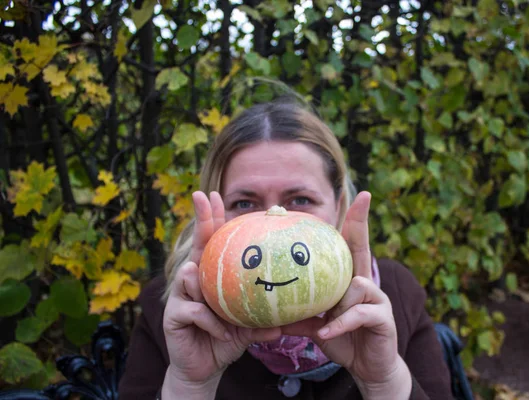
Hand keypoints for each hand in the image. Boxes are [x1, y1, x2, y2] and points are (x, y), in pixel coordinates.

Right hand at [162, 191, 280, 397]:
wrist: (205, 367)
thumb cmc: (228, 338)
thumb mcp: (250, 326)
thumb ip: (264, 319)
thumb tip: (288, 323)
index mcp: (213, 277)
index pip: (213, 242)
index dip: (211, 218)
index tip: (214, 194)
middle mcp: (194, 281)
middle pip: (196, 245)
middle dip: (199, 218)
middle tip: (201, 195)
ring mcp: (181, 296)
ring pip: (190, 275)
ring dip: (208, 290)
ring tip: (224, 310)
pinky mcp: (173, 315)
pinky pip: (194, 310)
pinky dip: (212, 323)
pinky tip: (223, 334)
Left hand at [282, 191, 411, 398]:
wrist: (369, 369)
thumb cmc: (342, 341)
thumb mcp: (316, 326)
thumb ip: (299, 315)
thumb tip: (268, 310)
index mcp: (350, 281)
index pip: (351, 246)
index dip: (357, 221)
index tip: (361, 195)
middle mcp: (367, 284)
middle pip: (362, 249)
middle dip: (361, 223)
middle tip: (363, 197)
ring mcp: (378, 300)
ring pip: (357, 286)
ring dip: (338, 305)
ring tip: (325, 321)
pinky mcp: (384, 318)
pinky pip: (358, 314)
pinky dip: (339, 324)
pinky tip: (325, 333)